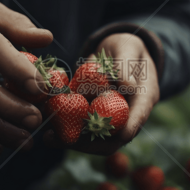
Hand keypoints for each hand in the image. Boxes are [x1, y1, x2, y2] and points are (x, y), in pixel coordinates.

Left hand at [44, 33, 159, 154]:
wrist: (116, 50)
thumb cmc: (126, 46)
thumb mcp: (128, 48)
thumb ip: (125, 66)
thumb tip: (127, 86)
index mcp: (143, 99)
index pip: (137, 119)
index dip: (126, 129)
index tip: (110, 135)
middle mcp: (127, 114)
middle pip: (113, 138)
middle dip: (88, 143)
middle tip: (63, 140)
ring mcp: (109, 118)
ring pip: (94, 137)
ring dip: (71, 139)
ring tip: (48, 137)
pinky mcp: (93, 116)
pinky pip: (80, 127)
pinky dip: (63, 127)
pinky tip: (46, 126)